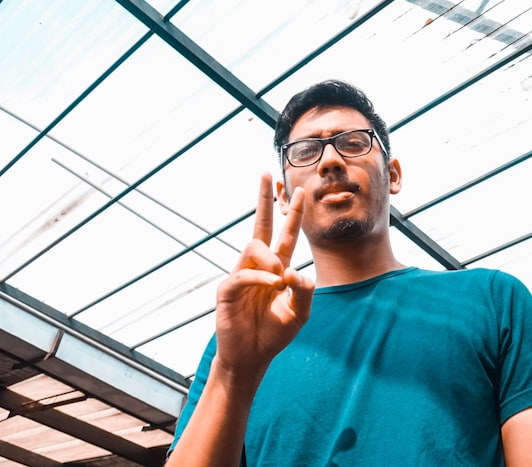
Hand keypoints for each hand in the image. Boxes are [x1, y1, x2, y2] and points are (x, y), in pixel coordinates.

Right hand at [213, 173, 312, 378]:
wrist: (251, 358)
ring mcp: (241, 275)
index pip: (286, 234)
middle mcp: (258, 266)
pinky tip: (273, 286)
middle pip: (260, 224)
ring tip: (279, 281)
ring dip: (271, 260)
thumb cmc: (273, 334)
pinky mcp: (227, 290)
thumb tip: (295, 271)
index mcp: (277, 268)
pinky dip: (261, 278)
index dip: (292, 213)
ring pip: (254, 247)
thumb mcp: (299, 313)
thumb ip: (305, 292)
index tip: (299, 191)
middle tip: (266, 174)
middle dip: (263, 199)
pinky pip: (244, 274)